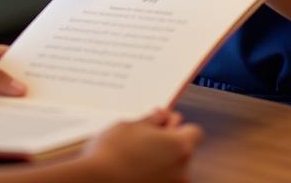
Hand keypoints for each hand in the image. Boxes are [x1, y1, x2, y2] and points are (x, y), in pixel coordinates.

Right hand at [83, 109, 201, 182]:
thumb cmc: (113, 151)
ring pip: (173, 169)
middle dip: (168, 144)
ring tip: (135, 157)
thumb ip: (152, 120)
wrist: (95, 182)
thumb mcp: (131, 126)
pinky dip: (154, 176)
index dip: (179, 126)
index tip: (162, 124)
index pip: (194, 132)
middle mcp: (182, 170)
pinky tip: (134, 172)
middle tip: (144, 138)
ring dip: (160, 161)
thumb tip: (163, 114)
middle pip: (184, 151)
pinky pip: (163, 181)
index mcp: (179, 146)